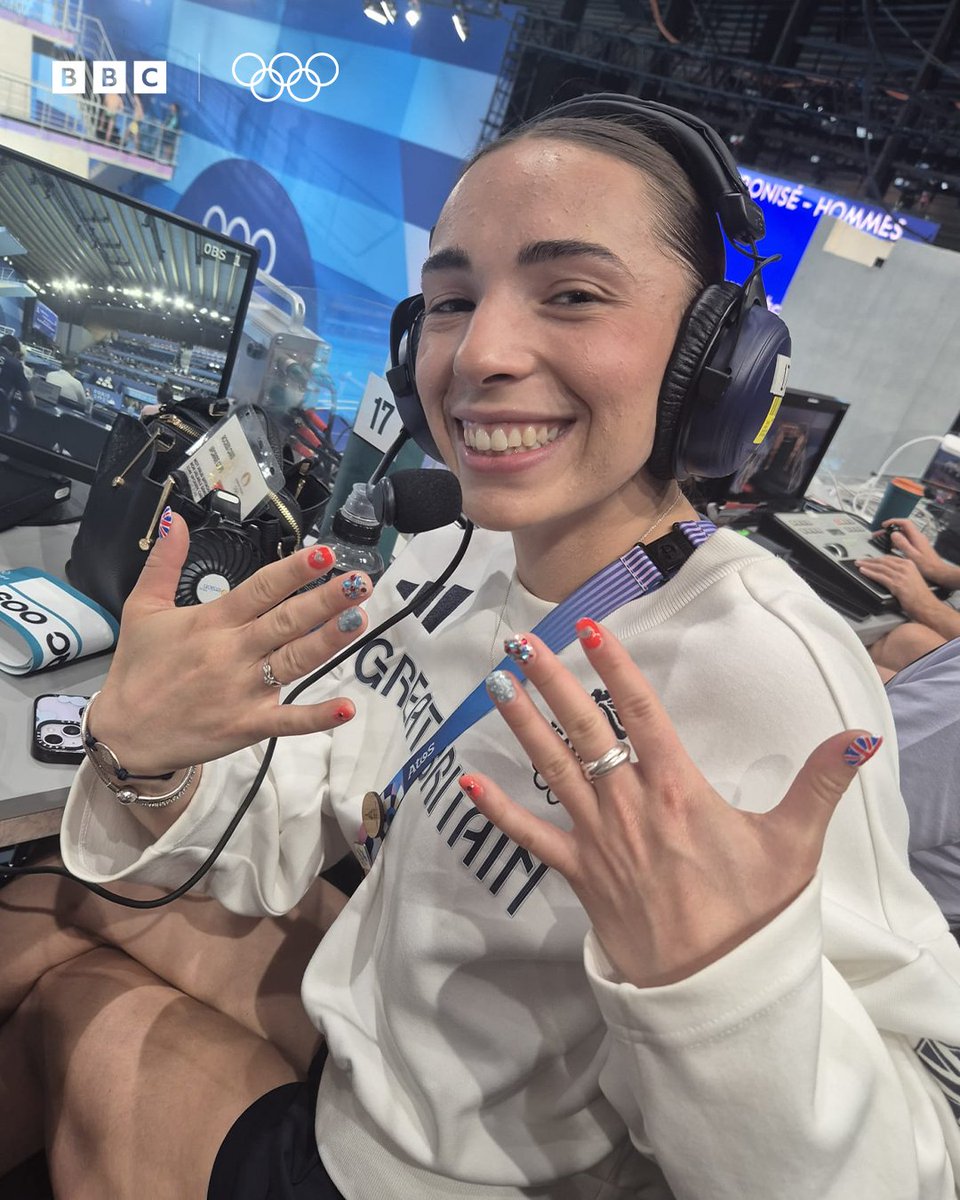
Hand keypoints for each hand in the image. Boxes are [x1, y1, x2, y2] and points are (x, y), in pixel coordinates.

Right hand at [91, 513, 371, 775]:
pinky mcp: (247, 725)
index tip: (325, 554)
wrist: (125, 734)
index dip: (293, 571)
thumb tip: (176, 519)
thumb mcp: (142, 609)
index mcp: (212, 622)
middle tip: (360, 582)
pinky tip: (347, 709)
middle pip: (286, 621)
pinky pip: (288, 720)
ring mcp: (242, 690)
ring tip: (358, 619)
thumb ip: (163, 563)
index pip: (260, 589)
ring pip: (294, 661)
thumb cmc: (139, 669)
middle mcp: (232, 652)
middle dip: (325, 600)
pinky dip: (317, 717)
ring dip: (328, 641)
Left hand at [463, 626, 878, 988]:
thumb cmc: (752, 915)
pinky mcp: (578, 872)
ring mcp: (598, 837)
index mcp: (676, 789)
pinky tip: (466, 784)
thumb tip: (859, 737)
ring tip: (496, 684)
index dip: (615, 667)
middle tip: (523, 642)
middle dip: (552, 682)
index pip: (639, 713)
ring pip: (552, 768)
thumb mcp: (793, 846)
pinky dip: (499, 810)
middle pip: (584, 729)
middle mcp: (628, 803)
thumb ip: (820, 784)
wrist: (711, 986)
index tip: (590, 628)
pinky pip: (532, 836)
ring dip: (522, 725)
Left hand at [854, 552, 939, 620]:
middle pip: (883, 561)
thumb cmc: (920, 596)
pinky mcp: (897, 584)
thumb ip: (902, 573)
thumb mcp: (912, 578)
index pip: (889, 558)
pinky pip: (880, 576)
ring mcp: (901, 575)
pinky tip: (863, 571)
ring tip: (858, 564)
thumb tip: (888, 572)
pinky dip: (870, 573)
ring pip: (880, 567)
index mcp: (909, 564)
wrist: (927, 605)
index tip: (869, 558)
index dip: (877, 558)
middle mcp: (905, 567)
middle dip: (869, 560)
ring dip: (867, 565)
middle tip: (859, 560)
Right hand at [881, 518, 949, 585]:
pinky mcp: (916, 547)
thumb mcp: (912, 555)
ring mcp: (917, 542)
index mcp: (916, 537)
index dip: (893, 521)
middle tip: (878, 534)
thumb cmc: (927, 566)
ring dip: (891, 537)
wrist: (937, 571)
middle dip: (889, 530)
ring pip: (902, 535)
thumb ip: (903, 544)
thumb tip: (894, 534)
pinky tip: (890, 547)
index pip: (905, 523)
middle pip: (901, 529)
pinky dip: (896, 542)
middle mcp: (917, 538)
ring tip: (881, 540)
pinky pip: (904, 541)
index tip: (884, 525)